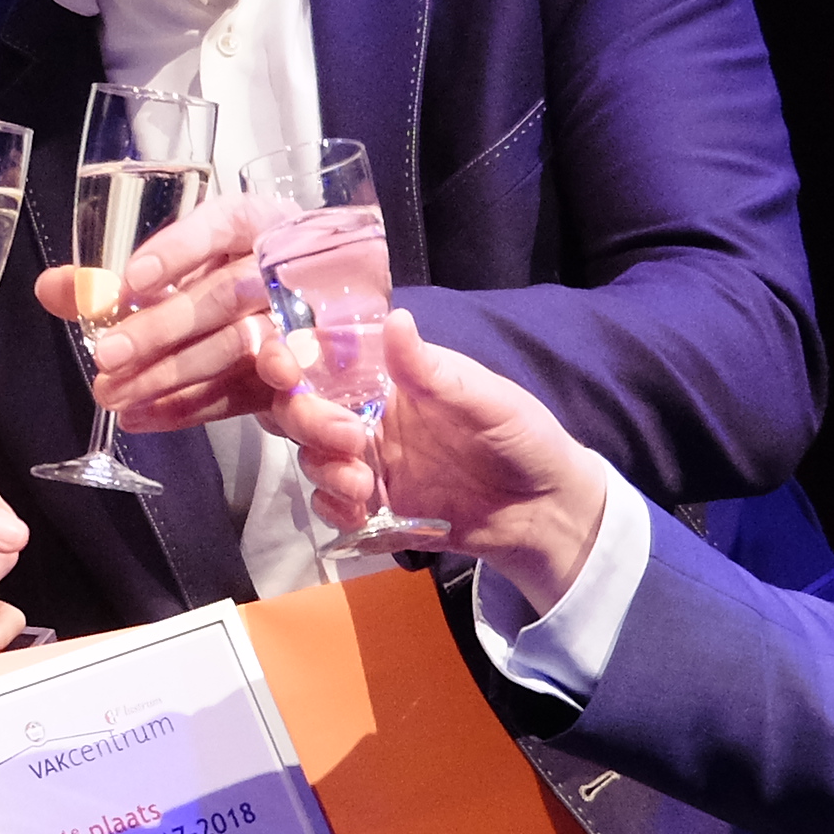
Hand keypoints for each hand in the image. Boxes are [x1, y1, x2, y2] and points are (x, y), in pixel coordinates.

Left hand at [32, 192, 319, 432]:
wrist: (303, 317)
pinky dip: (191, 408)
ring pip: (236, 349)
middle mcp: (280, 270)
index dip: (178, 251)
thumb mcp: (175, 269)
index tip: (131, 280)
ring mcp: (297, 323)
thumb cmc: (224, 278)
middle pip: (225, 296)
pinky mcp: (297, 374)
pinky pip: (244, 393)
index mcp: (251, 224)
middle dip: (162, 328)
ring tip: (114, 393)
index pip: (222, 225)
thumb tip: (53, 288)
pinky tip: (144, 416)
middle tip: (107, 354)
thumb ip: (112, 281)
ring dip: (170, 375)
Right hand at [300, 309, 608, 605]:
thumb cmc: (524, 439)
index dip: (292, 362)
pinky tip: (362, 513)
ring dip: (325, 471)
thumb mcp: (486, 400)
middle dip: (307, 422)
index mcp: (393, 380)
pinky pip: (334, 507)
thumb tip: (395, 320)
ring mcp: (373, 464)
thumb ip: (433, 372)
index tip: (286, 372)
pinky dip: (335, 510)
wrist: (547, 513)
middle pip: (303, 411)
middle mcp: (373, 417)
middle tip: (348, 442)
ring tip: (365, 487)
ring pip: (313, 459)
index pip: (325, 361)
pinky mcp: (378, 509)